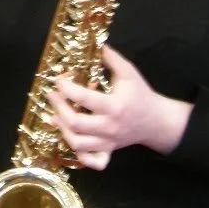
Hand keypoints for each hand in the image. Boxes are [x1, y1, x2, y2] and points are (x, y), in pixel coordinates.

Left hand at [48, 46, 191, 167]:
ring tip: (55, 115)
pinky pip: (93, 162)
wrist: (156, 121)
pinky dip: (80, 155)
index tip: (59, 78)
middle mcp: (109, 127)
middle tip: (52, 95)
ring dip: (62, 129)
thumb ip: (112, 58)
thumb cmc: (140, 95)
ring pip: (78, 144)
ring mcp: (108, 142)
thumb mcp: (130, 73)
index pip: (83, 98)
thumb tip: (96, 44)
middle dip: (58, 108)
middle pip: (75, 123)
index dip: (66, 87)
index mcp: (114, 106)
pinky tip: (71, 140)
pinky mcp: (109, 151)